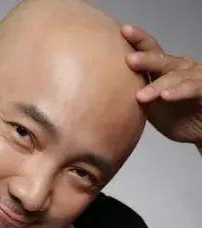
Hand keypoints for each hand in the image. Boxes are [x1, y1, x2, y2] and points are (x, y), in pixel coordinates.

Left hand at [122, 24, 201, 146]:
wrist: (198, 131)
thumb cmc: (175, 116)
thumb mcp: (150, 106)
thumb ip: (134, 97)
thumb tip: (101, 95)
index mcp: (164, 69)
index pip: (151, 50)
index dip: (138, 40)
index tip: (123, 31)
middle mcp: (180, 69)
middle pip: (161, 59)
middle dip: (145, 59)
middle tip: (130, 60)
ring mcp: (193, 77)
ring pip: (174, 77)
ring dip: (157, 86)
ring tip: (141, 95)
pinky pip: (191, 89)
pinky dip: (178, 92)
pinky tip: (166, 96)